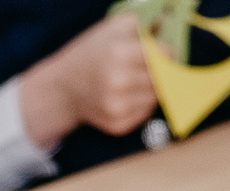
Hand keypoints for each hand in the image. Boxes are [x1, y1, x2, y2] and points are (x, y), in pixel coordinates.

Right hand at [19, 17, 159, 151]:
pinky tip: (130, 96)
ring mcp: (117, 107)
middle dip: (163, 73)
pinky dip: (143, 104)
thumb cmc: (90, 55)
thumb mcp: (110, 28)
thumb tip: (166, 37)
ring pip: (157, 97)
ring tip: (138, 82)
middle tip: (156, 69)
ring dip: (154, 89)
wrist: (62, 89)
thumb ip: (141, 26)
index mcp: (118, 54)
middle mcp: (118, 82)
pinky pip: (146, 114)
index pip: (164, 55)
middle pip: (164, 78)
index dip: (167, 53)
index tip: (163, 53)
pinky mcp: (117, 125)